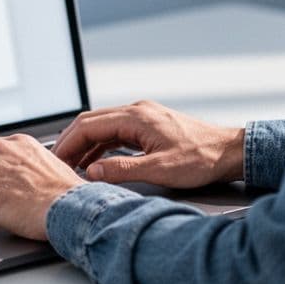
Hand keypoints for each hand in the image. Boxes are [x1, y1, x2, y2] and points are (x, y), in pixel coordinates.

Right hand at [53, 100, 244, 188]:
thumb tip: (91, 171)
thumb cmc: (200, 159)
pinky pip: (115, 132)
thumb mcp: (159, 169)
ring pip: (102, 127)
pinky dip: (100, 146)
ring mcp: (142, 117)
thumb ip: (122, 170)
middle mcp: (136, 112)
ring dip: (85, 145)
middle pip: (91, 122)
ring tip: (72, 166)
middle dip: (71, 142)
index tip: (56, 161)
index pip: (89, 125)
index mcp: (136, 117)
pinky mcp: (148, 126)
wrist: (228, 152)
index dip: (68, 144)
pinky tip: (95, 161)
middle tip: (57, 163)